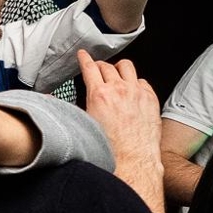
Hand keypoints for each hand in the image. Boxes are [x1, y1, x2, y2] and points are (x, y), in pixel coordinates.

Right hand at [77, 51, 160, 169]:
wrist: (132, 158)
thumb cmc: (110, 147)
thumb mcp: (86, 125)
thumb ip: (78, 107)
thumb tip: (62, 103)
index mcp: (99, 95)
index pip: (90, 67)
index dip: (84, 58)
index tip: (83, 55)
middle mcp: (119, 89)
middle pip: (107, 66)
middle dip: (99, 65)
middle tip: (97, 68)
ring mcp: (136, 92)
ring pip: (127, 66)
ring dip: (119, 68)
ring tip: (117, 72)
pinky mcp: (150, 98)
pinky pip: (142, 81)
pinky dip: (135, 82)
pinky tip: (132, 88)